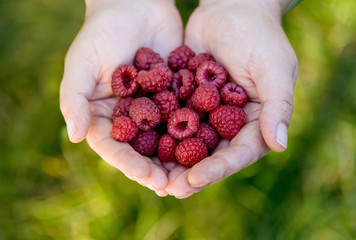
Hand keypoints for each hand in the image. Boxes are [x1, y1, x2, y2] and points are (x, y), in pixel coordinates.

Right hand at [60, 0, 182, 195]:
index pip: (114, 146)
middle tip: (174, 186)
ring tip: (193, 177)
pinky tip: (210, 146)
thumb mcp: (81, 63)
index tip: (148, 178)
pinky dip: (197, 131)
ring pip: (166, 138)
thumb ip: (75, 100)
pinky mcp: (176, 94)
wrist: (136, 4)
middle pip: (142, 149)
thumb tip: (75, 137)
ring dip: (178, 158)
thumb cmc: (102, 31)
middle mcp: (130, 115)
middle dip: (157, 168)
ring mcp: (154, 107)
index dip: (130, 164)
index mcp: (104, 113)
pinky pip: (186, 115)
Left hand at [165, 0, 297, 197]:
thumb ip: (277, 105)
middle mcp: (232, 123)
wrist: (231, 9)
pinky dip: (159, 134)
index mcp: (255, 121)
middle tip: (167, 189)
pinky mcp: (188, 100)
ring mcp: (208, 113)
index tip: (194, 180)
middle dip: (190, 173)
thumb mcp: (274, 68)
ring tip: (151, 177)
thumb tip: (279, 145)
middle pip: (211, 155)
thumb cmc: (258, 35)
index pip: (238, 153)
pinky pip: (173, 120)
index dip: (217, 168)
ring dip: (171, 160)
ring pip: (189, 144)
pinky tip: (141, 147)